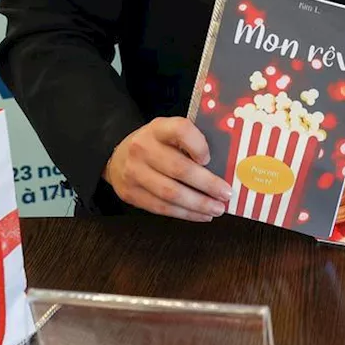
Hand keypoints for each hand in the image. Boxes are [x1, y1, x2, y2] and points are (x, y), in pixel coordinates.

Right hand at [103, 117, 232, 221]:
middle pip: (178, 168)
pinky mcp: (131, 194)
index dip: (198, 144)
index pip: (180, 130)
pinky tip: (201, 215)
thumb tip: (223, 164)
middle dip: (207, 184)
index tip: (210, 158)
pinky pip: (162, 208)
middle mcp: (142, 148)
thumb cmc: (155, 144)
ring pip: (170, 193)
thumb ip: (190, 141)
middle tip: (226, 194)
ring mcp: (134, 173)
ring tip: (217, 209)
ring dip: (198, 204)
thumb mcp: (168, 132)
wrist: (117, 156)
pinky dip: (185, 214)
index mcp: (157, 128)